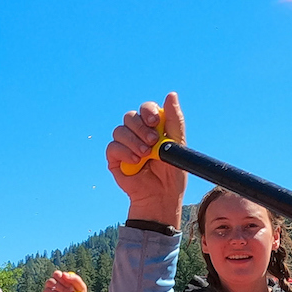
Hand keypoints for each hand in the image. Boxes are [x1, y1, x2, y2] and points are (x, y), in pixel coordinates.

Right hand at [42, 271, 91, 291]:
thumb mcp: (81, 288)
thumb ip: (75, 279)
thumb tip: (64, 274)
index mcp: (59, 281)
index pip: (56, 274)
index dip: (62, 278)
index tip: (70, 285)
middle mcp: (51, 287)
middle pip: (50, 282)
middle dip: (63, 289)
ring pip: (47, 291)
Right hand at [105, 92, 186, 225]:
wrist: (162, 197)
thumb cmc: (172, 174)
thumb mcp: (178, 144)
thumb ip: (175, 120)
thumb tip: (171, 94)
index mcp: (153, 128)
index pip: (146, 109)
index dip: (148, 111)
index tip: (155, 121)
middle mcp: (137, 134)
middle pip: (130, 116)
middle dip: (141, 127)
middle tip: (152, 141)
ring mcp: (125, 146)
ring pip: (120, 130)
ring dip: (134, 141)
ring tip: (145, 155)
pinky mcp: (115, 159)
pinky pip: (113, 147)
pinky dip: (124, 152)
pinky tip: (135, 161)